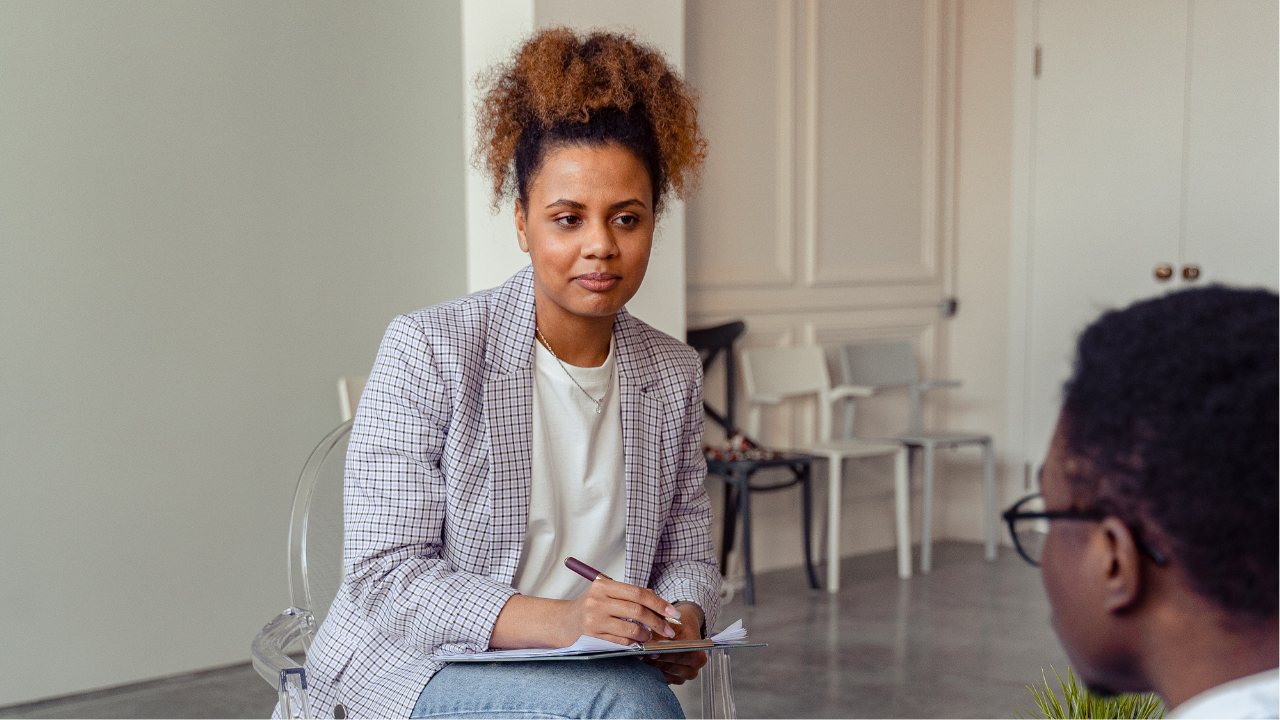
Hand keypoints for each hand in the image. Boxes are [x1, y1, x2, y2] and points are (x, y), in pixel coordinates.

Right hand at [556, 578, 680, 646]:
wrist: (563, 623)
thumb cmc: (589, 608)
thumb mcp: (606, 595)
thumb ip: (629, 595)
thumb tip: (657, 599)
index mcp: (603, 586)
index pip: (638, 593)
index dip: (659, 603)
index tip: (673, 613)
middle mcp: (597, 601)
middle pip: (637, 611)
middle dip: (657, 622)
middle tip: (669, 630)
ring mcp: (593, 619)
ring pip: (630, 628)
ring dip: (646, 635)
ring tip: (650, 637)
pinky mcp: (592, 636)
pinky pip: (621, 642)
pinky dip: (633, 643)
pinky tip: (637, 643)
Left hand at [640, 602, 706, 684]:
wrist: (686, 629)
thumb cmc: (683, 625)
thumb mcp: (675, 624)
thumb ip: (662, 634)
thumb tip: (648, 643)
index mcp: (698, 657)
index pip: (680, 657)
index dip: (665, 654)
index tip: (651, 651)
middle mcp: (693, 670)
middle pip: (671, 667)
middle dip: (655, 660)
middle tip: (641, 653)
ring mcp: (682, 677)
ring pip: (664, 674)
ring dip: (651, 665)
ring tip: (641, 655)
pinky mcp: (672, 680)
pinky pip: (660, 677)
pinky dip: (651, 669)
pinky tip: (644, 660)